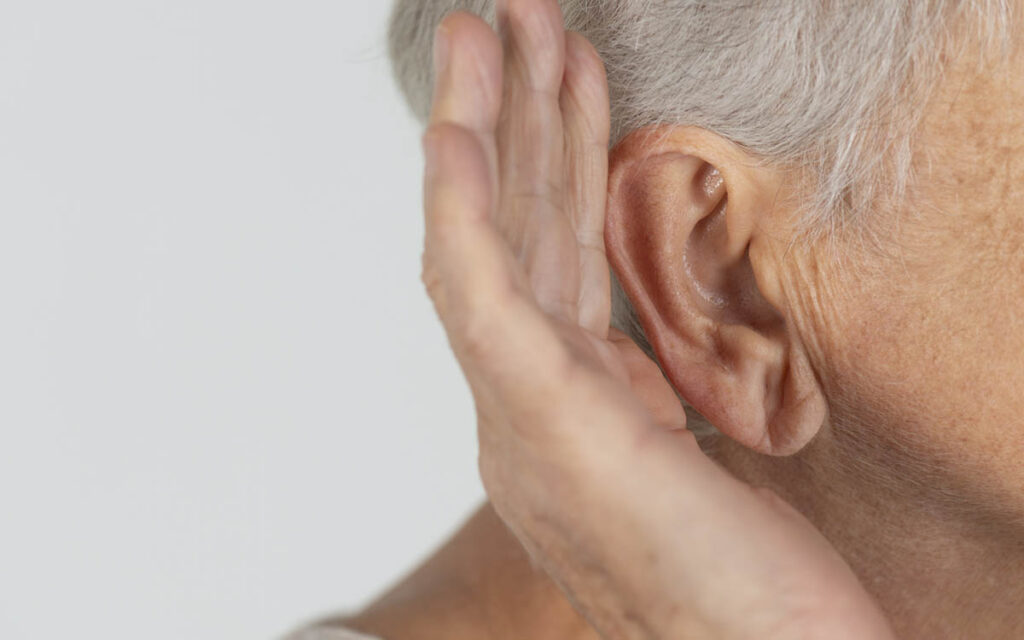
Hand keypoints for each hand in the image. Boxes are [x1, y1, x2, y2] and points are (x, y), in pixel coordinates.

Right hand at [420, 1, 895, 637]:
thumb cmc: (741, 583)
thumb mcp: (683, 457)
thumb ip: (631, 390)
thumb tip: (608, 338)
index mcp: (562, 409)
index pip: (547, 259)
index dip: (550, 161)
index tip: (563, 77)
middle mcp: (523, 407)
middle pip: (514, 234)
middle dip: (510, 118)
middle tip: (503, 19)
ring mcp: (522, 418)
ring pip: (488, 245)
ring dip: (485, 131)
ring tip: (484, 32)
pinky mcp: (541, 427)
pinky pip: (480, 299)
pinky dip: (461, 213)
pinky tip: (453, 137)